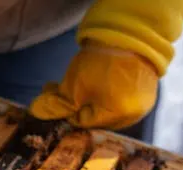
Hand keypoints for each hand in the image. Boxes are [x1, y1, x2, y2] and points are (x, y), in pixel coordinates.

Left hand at [29, 44, 158, 129]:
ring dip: (93, 99)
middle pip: (96, 118)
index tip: (57, 95)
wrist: (128, 35)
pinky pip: (122, 101)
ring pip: (109, 110)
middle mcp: (132, 116)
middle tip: (65, 88)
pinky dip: (109, 94)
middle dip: (79, 104)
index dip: (68, 109)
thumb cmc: (100, 61)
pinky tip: (101, 81)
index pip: (82, 122)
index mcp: (115, 116)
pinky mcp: (146, 95)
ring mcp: (142, 106)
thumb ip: (56, 103)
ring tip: (84, 83)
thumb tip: (36, 112)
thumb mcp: (73, 84)